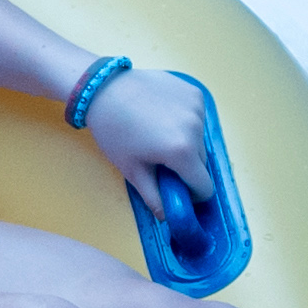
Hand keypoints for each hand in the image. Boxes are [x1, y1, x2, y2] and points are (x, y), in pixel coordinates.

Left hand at [88, 68, 221, 228]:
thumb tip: (168, 218)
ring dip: (187, 143)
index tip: (176, 188)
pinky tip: (163, 115)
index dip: (192, 194)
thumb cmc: (114, 132)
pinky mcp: (194, 93)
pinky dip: (186, 121)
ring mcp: (197, 108)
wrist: (103, 89)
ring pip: (200, 139)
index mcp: (182, 152)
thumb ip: (154, 198)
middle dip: (187, 167)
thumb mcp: (132, 170)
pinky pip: (198, 117)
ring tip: (159, 133)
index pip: (205, 187)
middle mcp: (196, 129)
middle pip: (202, 163)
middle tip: (162, 160)